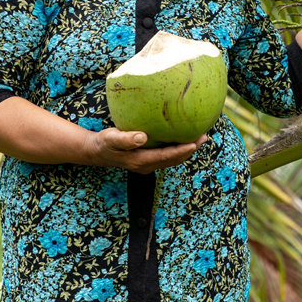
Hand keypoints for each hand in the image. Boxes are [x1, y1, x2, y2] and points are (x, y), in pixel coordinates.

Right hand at [86, 128, 207, 173]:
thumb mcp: (111, 139)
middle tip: (204, 136)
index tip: (194, 143)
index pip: (166, 157)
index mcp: (141, 161)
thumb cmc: (105, 143)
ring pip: (173, 158)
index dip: (181, 151)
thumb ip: (126, 139)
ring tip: (200, 137)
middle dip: (190, 149)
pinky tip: (185, 137)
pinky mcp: (149, 159)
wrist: (98, 152)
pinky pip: (168, 155)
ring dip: (187, 149)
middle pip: (174, 159)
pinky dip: (179, 148)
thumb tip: (142, 137)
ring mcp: (149, 163)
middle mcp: (147, 165)